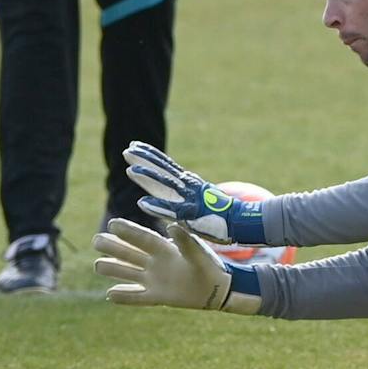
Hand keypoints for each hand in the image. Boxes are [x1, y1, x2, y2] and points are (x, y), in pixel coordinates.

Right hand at [93, 219, 261, 313]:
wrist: (218, 288)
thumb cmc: (210, 266)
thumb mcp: (198, 252)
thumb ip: (185, 241)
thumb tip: (172, 225)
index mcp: (165, 248)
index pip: (142, 238)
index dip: (128, 231)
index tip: (113, 224)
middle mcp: (157, 262)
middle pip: (130, 253)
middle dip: (114, 247)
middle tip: (96, 240)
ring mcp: (156, 279)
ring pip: (130, 273)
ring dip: (114, 269)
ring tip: (96, 265)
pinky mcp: (159, 296)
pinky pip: (138, 297)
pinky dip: (125, 296)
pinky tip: (109, 295)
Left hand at [124, 140, 267, 243]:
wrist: (241, 222)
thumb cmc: (220, 215)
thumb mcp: (200, 200)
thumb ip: (186, 195)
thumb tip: (173, 192)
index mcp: (189, 183)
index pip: (166, 165)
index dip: (150, 155)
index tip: (134, 146)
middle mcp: (188, 187)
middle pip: (162, 170)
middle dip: (144, 160)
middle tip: (126, 150)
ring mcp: (189, 199)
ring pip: (164, 186)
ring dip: (147, 178)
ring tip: (129, 170)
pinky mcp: (191, 215)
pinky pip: (171, 210)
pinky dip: (156, 206)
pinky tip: (142, 203)